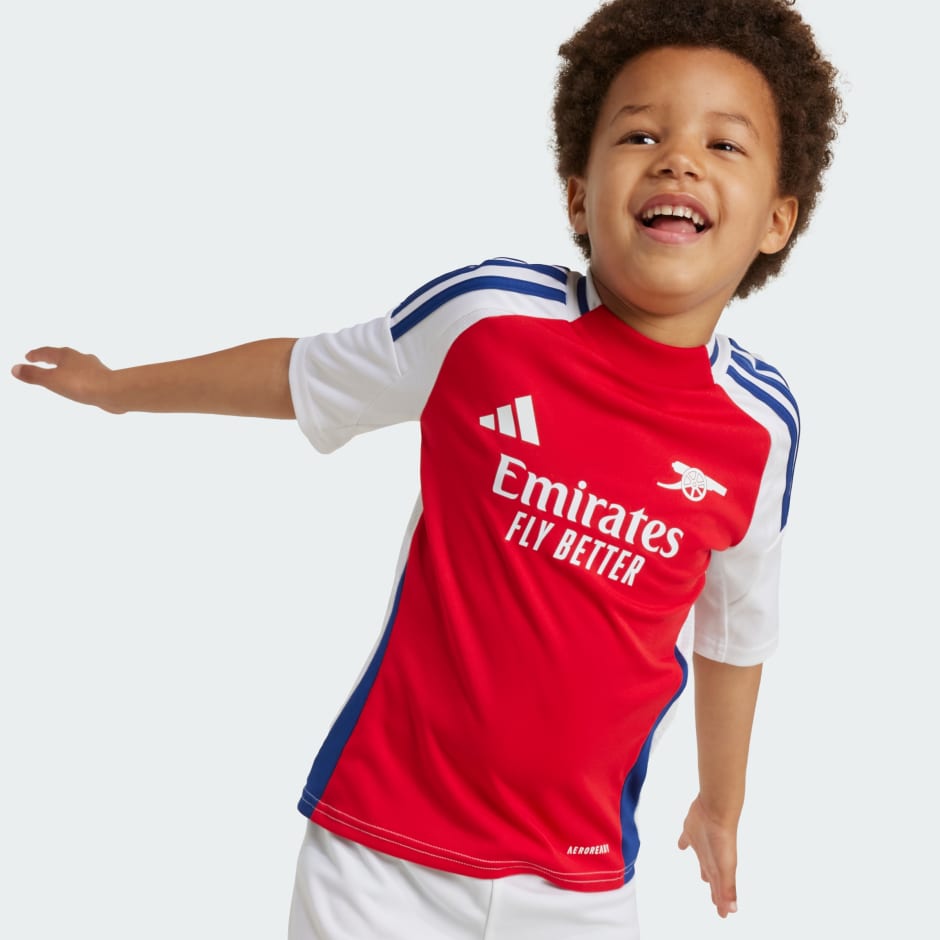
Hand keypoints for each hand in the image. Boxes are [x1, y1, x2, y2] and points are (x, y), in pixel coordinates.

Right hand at [11, 346, 122, 412]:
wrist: (113, 392)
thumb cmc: (80, 384)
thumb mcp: (51, 380)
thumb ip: (33, 375)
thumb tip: (16, 368)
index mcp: (67, 355)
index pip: (47, 352)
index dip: (36, 355)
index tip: (28, 357)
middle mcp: (82, 358)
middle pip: (63, 357)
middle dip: (53, 359)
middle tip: (44, 362)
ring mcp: (95, 368)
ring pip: (77, 366)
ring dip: (68, 369)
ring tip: (63, 374)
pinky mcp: (104, 379)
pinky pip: (88, 377)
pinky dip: (80, 379)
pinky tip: (83, 386)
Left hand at [678, 795, 738, 917]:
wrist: (716, 810)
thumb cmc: (722, 839)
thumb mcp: (726, 867)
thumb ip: (728, 888)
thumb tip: (732, 911)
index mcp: (718, 869)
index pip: (719, 890)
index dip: (721, 902)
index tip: (722, 914)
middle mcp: (711, 858)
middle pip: (713, 878)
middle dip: (714, 890)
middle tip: (715, 902)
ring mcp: (702, 843)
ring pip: (703, 861)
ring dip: (704, 870)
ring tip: (703, 878)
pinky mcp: (691, 830)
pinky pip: (686, 839)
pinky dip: (684, 843)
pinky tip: (681, 845)